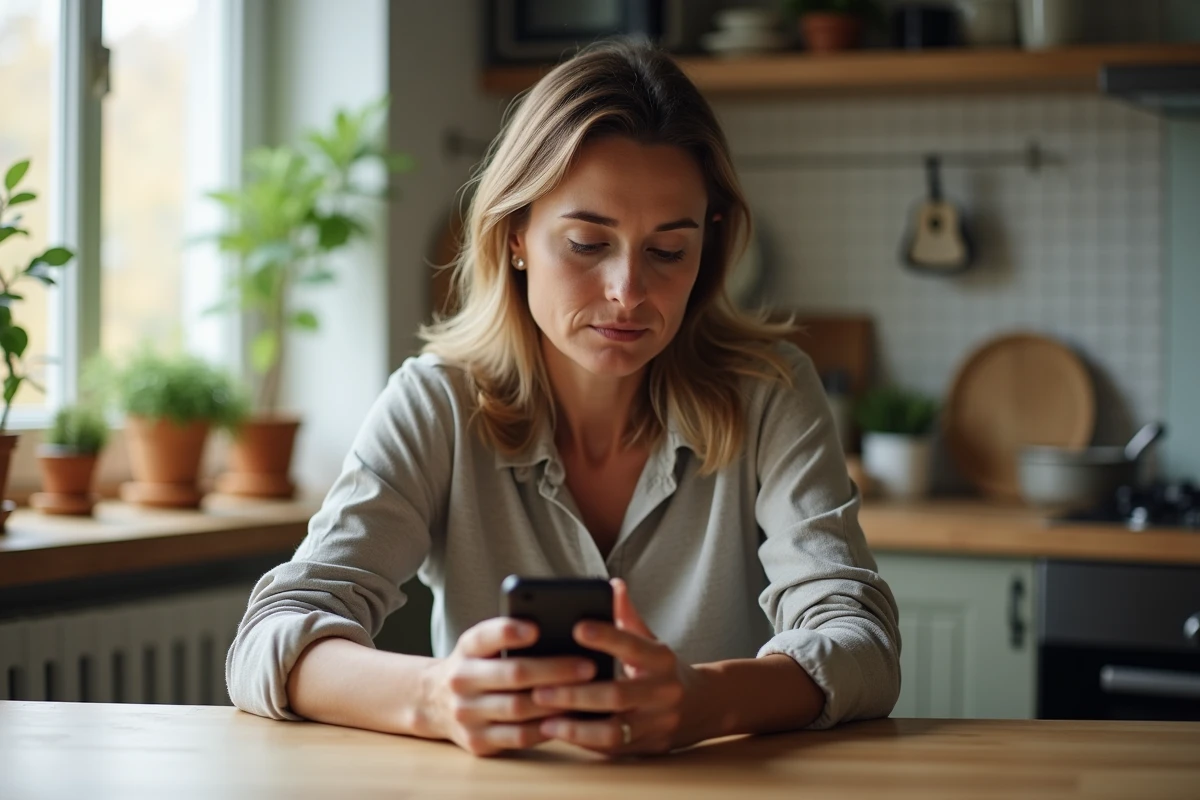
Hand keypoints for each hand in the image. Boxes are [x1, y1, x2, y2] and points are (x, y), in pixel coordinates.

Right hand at [423, 617, 596, 756]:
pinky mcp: (477, 742)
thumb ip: (510, 636)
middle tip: (588, 666)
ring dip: (557, 702)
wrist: (435, 701)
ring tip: (587, 693)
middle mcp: (461, 680)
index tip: (537, 628)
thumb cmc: (479, 665)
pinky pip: (518, 736)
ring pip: (518, 708)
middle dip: (554, 670)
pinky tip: (570, 718)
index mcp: (466, 649)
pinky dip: (546, 728)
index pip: (485, 636)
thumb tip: (563, 631)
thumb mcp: (483, 645)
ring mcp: (467, 714)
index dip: (509, 632)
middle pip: (513, 674)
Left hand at [531, 578, 704, 755]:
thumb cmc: (664, 668)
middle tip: (539, 687)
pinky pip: (611, 748)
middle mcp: (663, 693)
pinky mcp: (647, 748)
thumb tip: (613, 585)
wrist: (703, 706)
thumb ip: (628, 617)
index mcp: (662, 660)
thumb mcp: (652, 640)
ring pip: (613, 730)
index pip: (633, 645)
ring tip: (544, 717)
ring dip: (575, 726)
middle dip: (575, 693)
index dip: (606, 637)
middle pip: (617, 695)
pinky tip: (557, 731)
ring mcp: (657, 725)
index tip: (576, 628)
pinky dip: (582, 740)